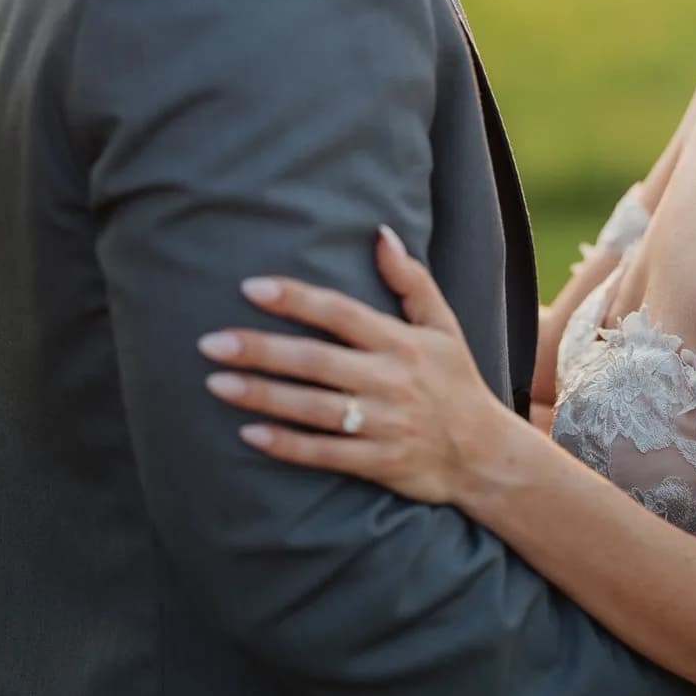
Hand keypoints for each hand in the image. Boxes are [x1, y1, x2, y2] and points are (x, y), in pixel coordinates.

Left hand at [197, 227, 507, 503]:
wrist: (485, 454)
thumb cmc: (456, 380)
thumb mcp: (442, 324)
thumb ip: (410, 279)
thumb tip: (380, 233)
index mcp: (400, 342)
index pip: (340, 313)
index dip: (295, 299)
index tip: (251, 287)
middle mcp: (388, 380)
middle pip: (315, 361)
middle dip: (261, 349)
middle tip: (210, 342)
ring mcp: (382, 423)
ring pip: (312, 408)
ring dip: (262, 395)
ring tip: (215, 383)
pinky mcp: (376, 462)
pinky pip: (324, 453)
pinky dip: (286, 445)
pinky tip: (249, 434)